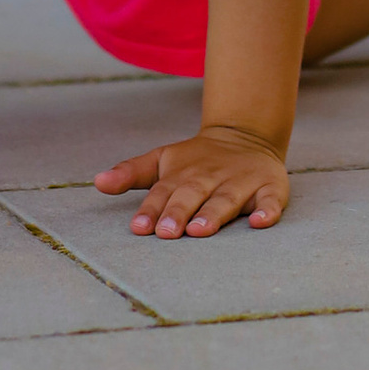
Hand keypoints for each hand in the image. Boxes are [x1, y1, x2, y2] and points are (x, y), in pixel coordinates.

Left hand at [96, 121, 291, 237]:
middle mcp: (210, 177)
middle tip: (166, 233)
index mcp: (182, 174)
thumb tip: (97, 182)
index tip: (140, 227)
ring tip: (200, 230)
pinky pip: (271, 200)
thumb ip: (131, 173)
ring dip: (214, 214)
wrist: (246, 136)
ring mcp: (240, 183)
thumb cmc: (196, 160)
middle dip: (179, 213)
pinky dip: (267, 211)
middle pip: (192, 196)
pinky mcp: (269, 187)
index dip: (151, 209)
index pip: (163, 192)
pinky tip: (259, 223)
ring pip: (226, 199)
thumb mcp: (162, 161)